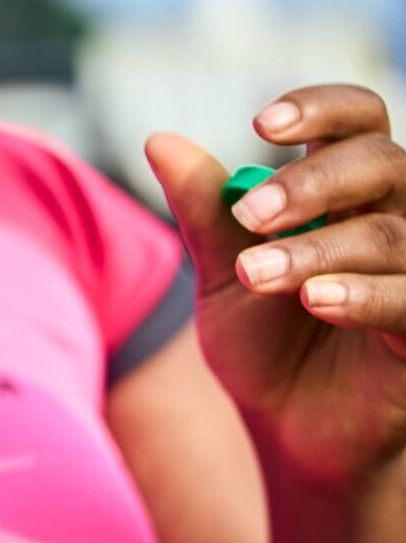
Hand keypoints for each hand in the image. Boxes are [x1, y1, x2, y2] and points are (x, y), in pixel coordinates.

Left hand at [147, 84, 405, 486]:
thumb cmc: (266, 347)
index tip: (262, 123)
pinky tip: (315, 299)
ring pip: (386, 233)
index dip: (322, 106)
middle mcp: (395, 219)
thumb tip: (160, 140)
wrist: (291, 436)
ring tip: (253, 274)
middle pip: (379, 161)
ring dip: (314, 249)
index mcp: (348, 192)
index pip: (358, 119)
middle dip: (310, 182)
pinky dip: (361, 294)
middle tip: (250, 214)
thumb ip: (204, 212)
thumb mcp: (223, 277)